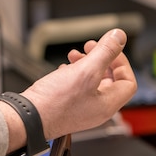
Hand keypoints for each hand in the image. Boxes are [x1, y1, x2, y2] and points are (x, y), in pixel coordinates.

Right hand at [22, 28, 136, 139]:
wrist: (28, 118)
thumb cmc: (55, 103)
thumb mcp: (86, 70)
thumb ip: (105, 52)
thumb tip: (119, 37)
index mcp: (108, 104)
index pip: (128, 82)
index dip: (122, 62)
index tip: (110, 50)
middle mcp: (97, 109)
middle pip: (110, 80)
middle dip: (102, 60)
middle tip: (91, 47)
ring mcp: (83, 110)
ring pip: (93, 82)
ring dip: (86, 64)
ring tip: (74, 55)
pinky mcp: (68, 107)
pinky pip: (78, 88)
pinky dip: (74, 74)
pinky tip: (64, 68)